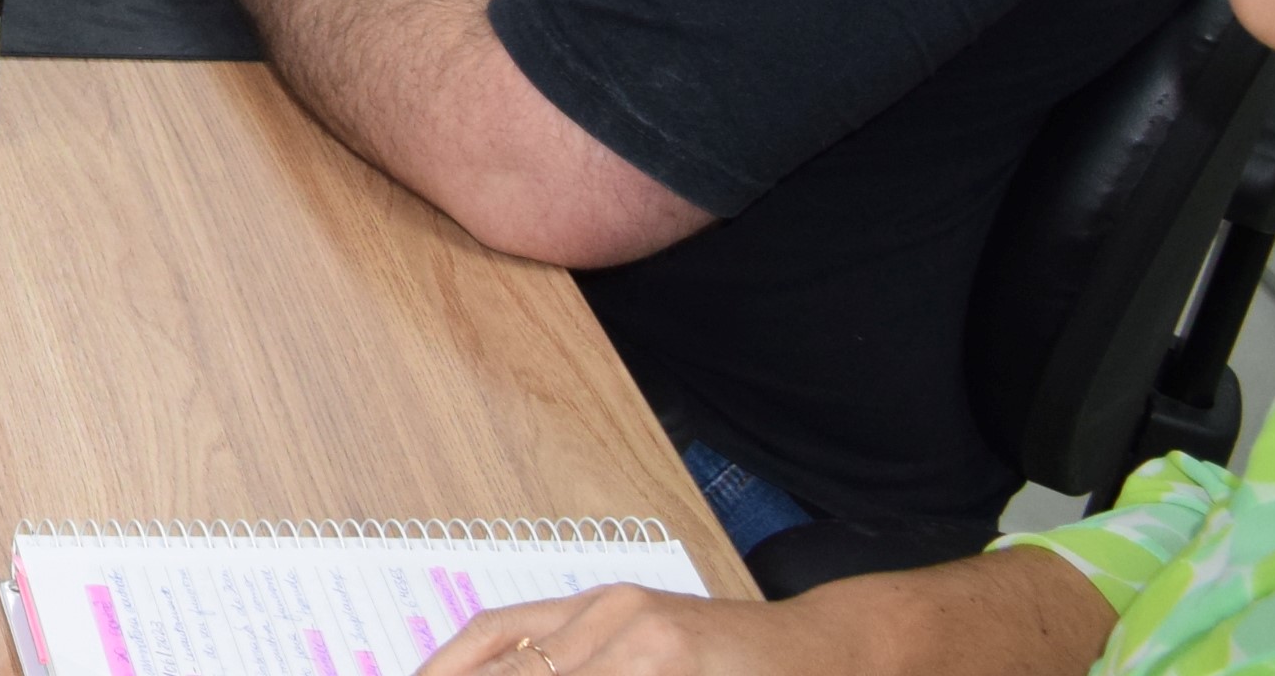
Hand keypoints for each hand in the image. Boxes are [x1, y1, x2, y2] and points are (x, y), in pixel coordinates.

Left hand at [406, 585, 836, 675]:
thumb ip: (573, 655)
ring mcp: (649, 639)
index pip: (495, 634)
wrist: (827, 651)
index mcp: (593, 606)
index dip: (447, 667)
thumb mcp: (641, 648)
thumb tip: (498, 668)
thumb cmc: (728, 662)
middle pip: (520, 667)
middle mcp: (612, 612)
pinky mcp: (680, 658)